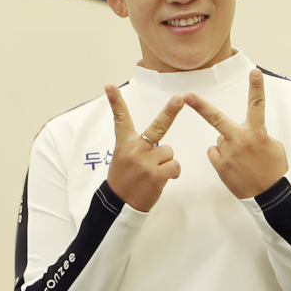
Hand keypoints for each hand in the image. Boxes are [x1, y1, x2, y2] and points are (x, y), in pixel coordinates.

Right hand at [105, 86, 183, 212]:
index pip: (120, 118)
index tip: (110, 86)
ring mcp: (146, 162)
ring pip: (169, 152)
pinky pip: (174, 166)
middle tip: (180, 98)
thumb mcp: (123, 158)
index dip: (115, 101)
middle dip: (171, 111)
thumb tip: (160, 144)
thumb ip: (139, 146)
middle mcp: (136, 149)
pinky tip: (161, 179)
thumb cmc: (124, 179)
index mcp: (125, 143)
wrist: (120, 204)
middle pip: (158, 126)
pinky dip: (172, 173)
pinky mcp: (156, 175)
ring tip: (152, 173)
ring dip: (166, 162)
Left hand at [183, 69, 288, 199]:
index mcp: (257, 132)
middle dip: (200, 106)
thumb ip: (258, 134)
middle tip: (187, 96)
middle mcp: (241, 139)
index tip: (255, 71)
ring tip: (241, 160)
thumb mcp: (273, 146)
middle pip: (216, 118)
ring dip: (227, 146)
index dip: (256, 87)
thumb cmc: (274, 170)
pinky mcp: (221, 165)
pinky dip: (221, 157)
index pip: (257, 105)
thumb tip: (246, 133)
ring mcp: (228, 153)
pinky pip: (215, 153)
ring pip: (219, 141)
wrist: (270, 195)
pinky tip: (233, 166)